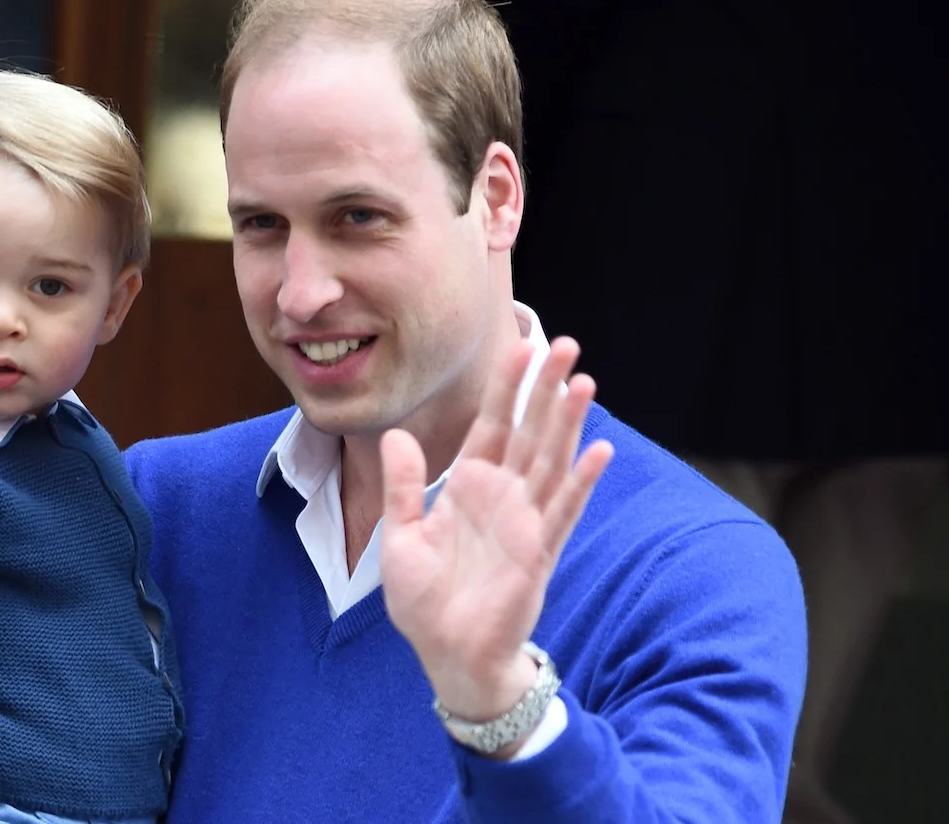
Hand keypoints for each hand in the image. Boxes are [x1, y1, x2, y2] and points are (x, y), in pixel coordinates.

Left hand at [380, 337, 613, 735]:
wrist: (447, 654)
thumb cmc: (425, 600)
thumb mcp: (401, 536)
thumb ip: (403, 486)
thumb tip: (398, 435)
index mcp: (468, 487)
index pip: (491, 425)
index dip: (505, 388)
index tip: (519, 347)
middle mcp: (502, 496)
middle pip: (528, 431)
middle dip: (546, 389)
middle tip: (567, 345)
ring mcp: (524, 521)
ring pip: (551, 460)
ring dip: (569, 423)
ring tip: (585, 381)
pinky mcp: (538, 551)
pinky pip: (563, 510)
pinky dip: (581, 482)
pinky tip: (600, 450)